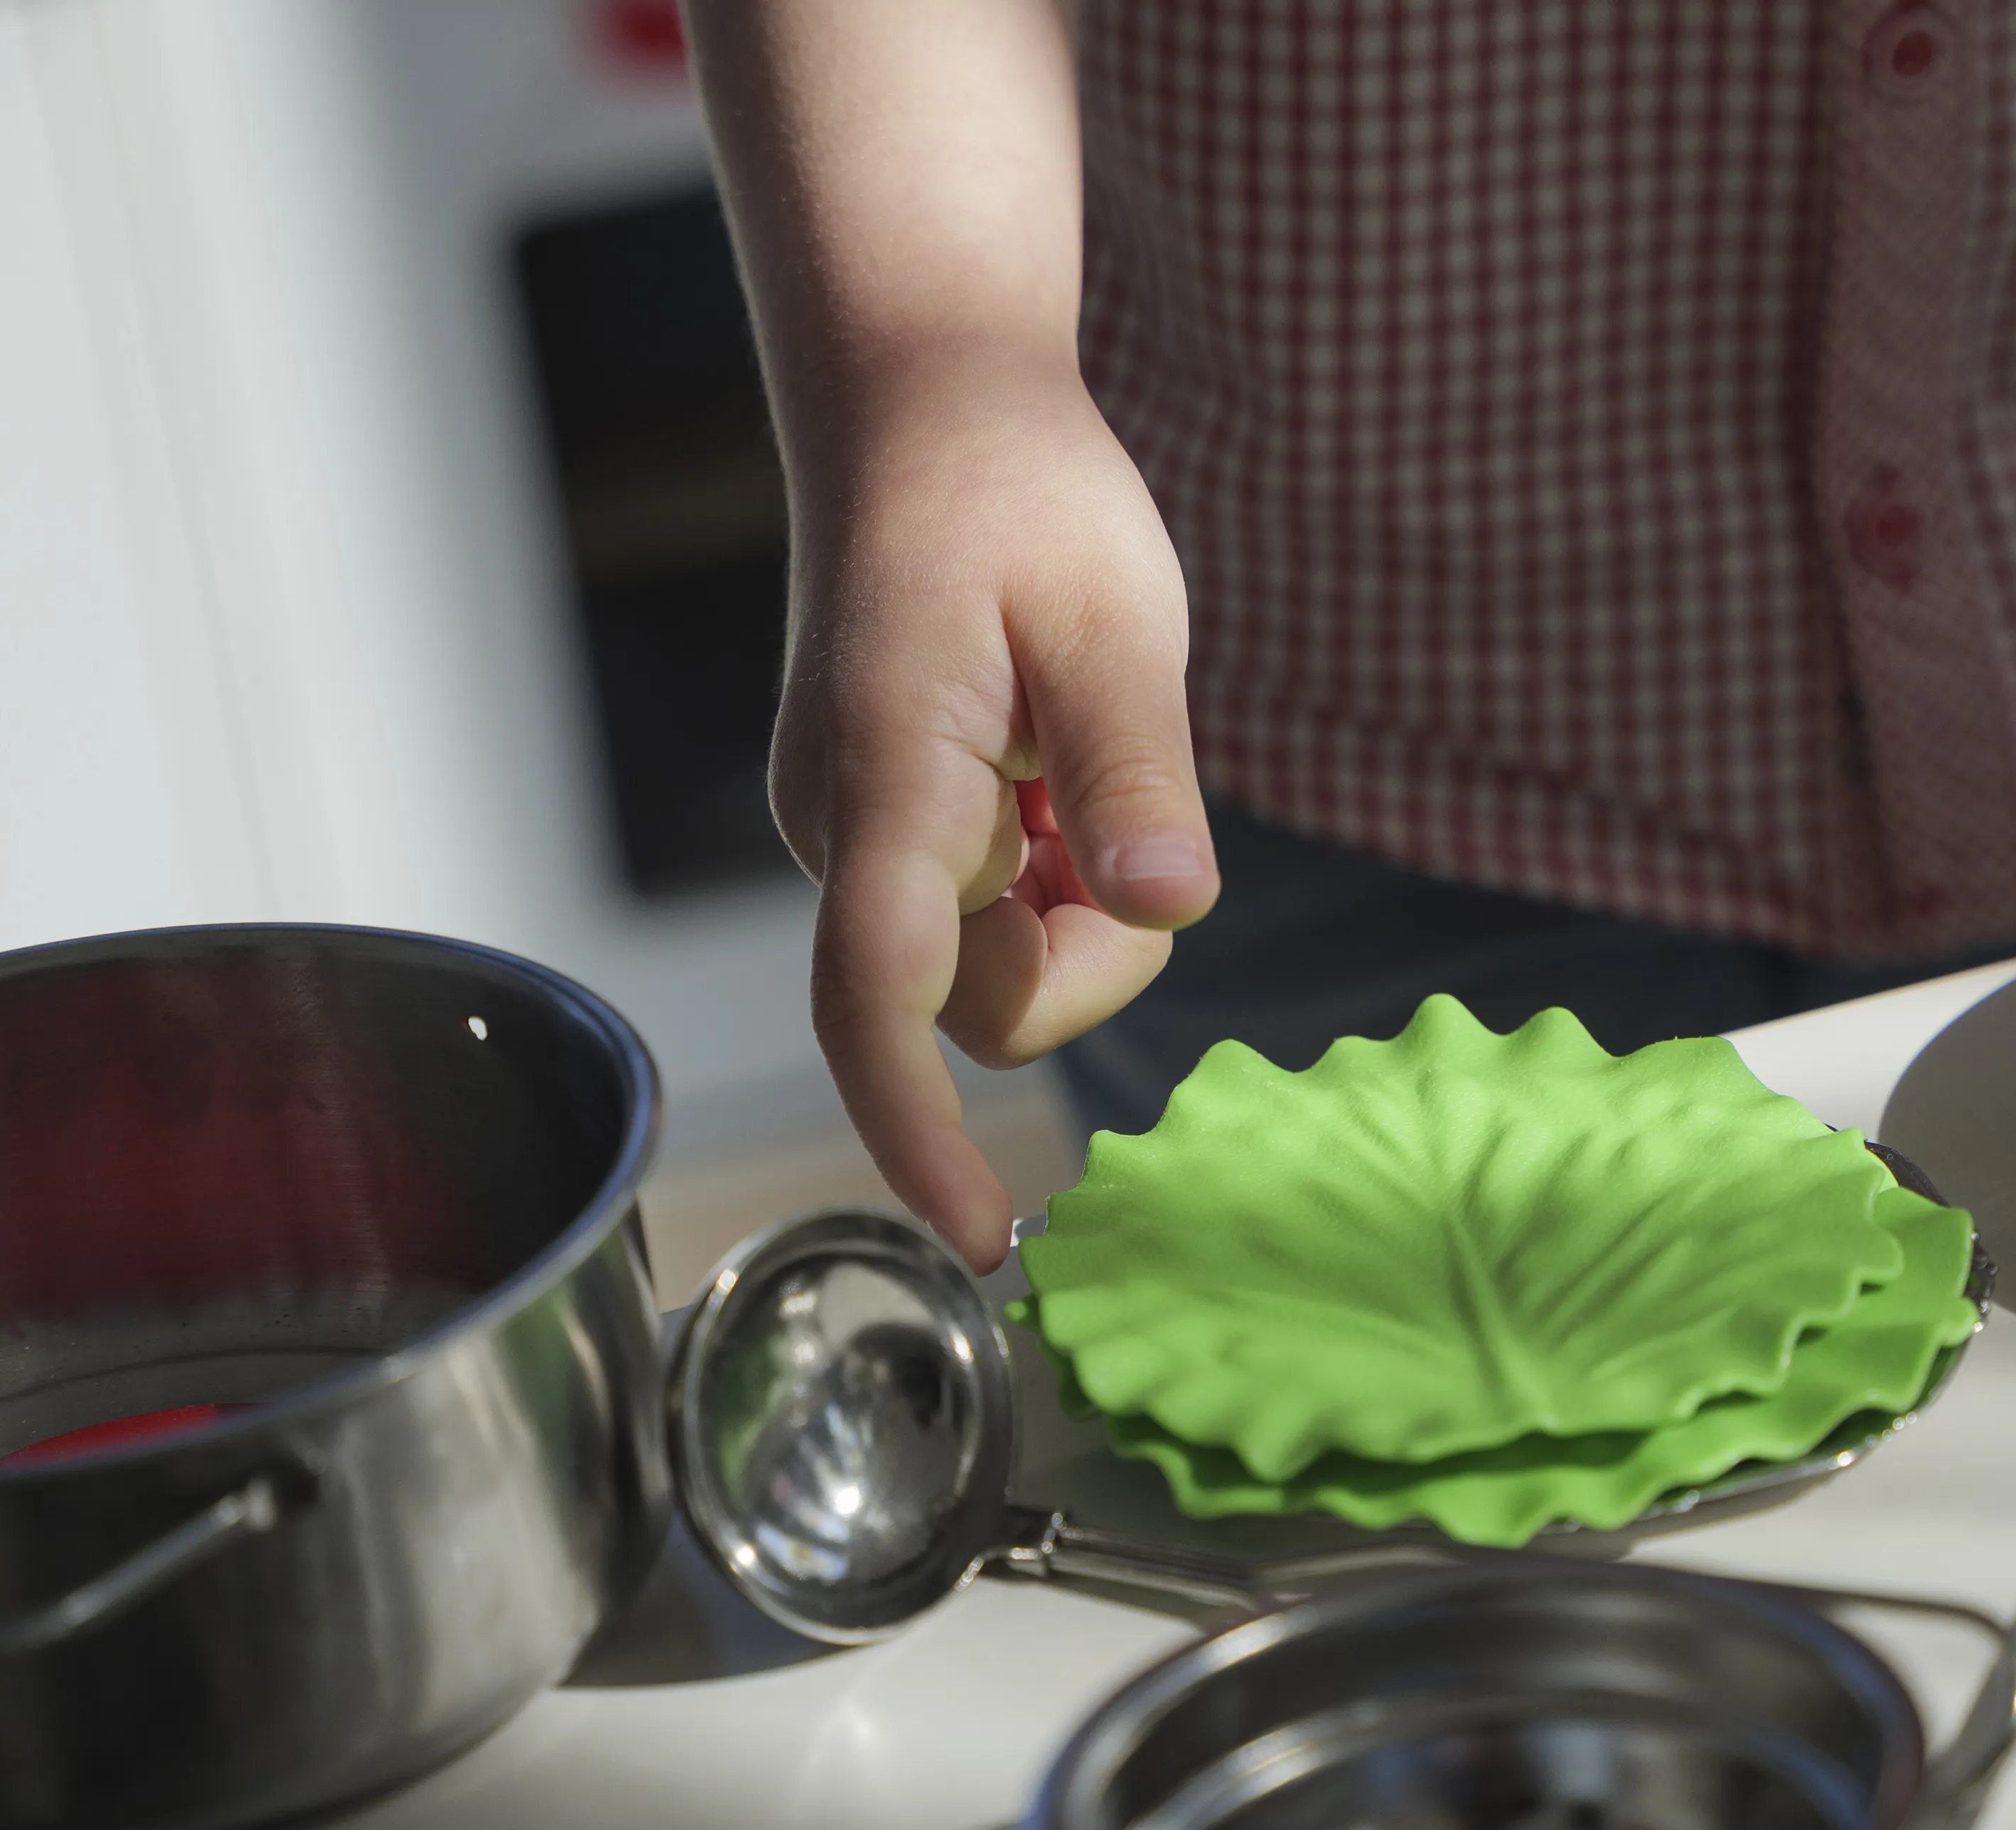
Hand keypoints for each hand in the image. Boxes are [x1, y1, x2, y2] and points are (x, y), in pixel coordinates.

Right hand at [780, 356, 1216, 1266]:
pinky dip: (1047, 874)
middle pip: (985, 1003)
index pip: (877, 1001)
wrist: (923, 408)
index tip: (982, 1235)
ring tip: (1077, 756)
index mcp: (891, 779)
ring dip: (1073, 907)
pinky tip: (1045, 764)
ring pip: (991, 967)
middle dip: (1091, 952)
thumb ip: (1137, 773)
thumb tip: (1170, 908)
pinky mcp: (883, 833)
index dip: (919, 1132)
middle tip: (1127, 808)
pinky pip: (986, 916)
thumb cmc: (1019, 493)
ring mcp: (855, 835)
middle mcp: (845, 829)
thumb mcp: (1119, 619)